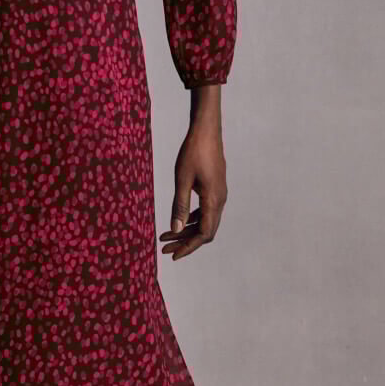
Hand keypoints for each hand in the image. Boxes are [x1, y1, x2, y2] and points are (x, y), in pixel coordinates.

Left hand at [158, 123, 227, 260]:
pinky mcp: (215, 187)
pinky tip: (179, 218)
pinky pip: (206, 210)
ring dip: (187, 230)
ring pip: (205, 220)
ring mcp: (219, 193)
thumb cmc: (193, 152)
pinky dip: (192, 218)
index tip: (173, 255)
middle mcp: (220, 200)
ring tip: (167, 235)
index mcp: (213, 200)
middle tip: (165, 248)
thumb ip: (179, 205)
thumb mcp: (182, 179)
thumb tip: (175, 230)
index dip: (188, 247)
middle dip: (185, 241)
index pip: (203, 234)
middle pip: (205, 231)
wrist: (206, 130)